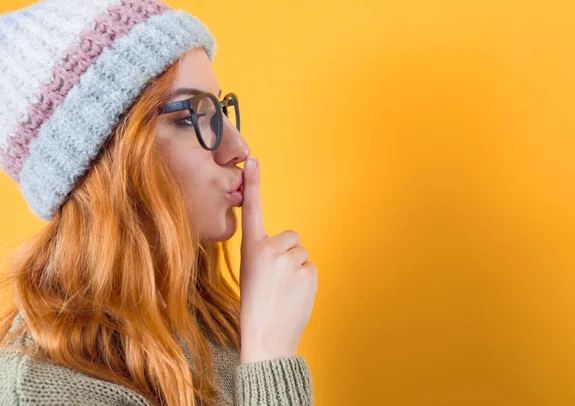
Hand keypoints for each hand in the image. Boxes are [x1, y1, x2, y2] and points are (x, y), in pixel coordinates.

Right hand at [239, 157, 317, 363]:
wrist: (267, 336)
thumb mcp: (250, 273)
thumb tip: (287, 246)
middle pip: (291, 238)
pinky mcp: (308, 272)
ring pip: (302, 253)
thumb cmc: (256, 305)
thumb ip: (265, 254)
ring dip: (297, 268)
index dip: (253, 184)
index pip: (253, 210)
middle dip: (287, 253)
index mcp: (251, 248)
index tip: (253, 161)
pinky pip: (311, 266)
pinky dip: (306, 279)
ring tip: (284, 290)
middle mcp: (270, 249)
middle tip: (277, 278)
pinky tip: (295, 294)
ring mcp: (290, 260)